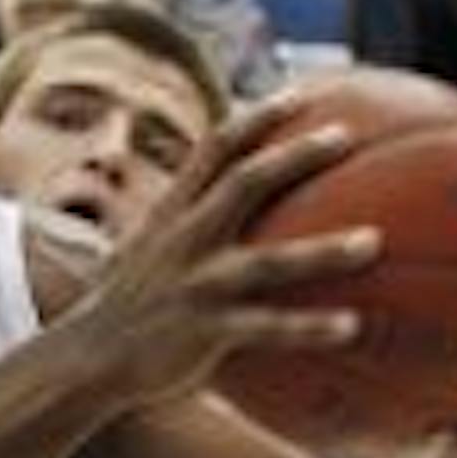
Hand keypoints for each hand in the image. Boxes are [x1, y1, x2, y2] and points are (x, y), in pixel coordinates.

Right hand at [78, 93, 372, 411]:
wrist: (83, 362)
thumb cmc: (123, 311)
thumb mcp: (142, 253)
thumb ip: (180, 229)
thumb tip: (222, 214)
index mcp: (172, 214)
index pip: (216, 147)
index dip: (258, 117)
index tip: (302, 95)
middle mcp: (185, 240)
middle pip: (246, 181)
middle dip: (296, 154)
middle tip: (347, 137)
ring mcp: (195, 285)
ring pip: (268, 261)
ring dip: (323, 251)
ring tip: (373, 243)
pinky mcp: (204, 331)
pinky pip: (268, 329)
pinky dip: (310, 327)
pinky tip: (353, 327)